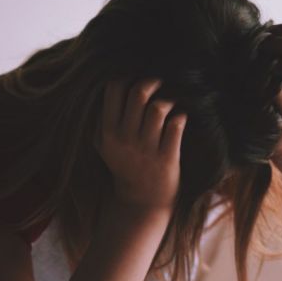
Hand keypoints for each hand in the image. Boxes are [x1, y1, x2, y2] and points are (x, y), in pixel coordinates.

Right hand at [96, 77, 186, 209]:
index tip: (137, 78)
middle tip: (160, 83)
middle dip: (152, 82)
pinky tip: (180, 119)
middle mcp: (126, 140)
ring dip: (168, 100)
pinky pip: (176, 126)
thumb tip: (108, 87)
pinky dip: (180, 117)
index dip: (127, 77)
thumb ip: (100, 120)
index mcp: (108, 133)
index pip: (114, 90)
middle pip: (139, 94)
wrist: (141, 203)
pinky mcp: (167, 159)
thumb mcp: (104, 146)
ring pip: (158, 108)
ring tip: (171, 104)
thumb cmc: (124, 166)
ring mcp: (147, 150)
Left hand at [261, 22, 281, 161]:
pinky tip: (253, 93)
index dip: (270, 33)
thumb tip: (249, 30)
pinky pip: (278, 92)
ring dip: (266, 67)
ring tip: (254, 75)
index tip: (256, 46)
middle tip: (252, 58)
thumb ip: (270, 51)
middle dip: (268, 46)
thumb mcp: (274, 70)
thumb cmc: (270, 96)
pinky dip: (262, 89)